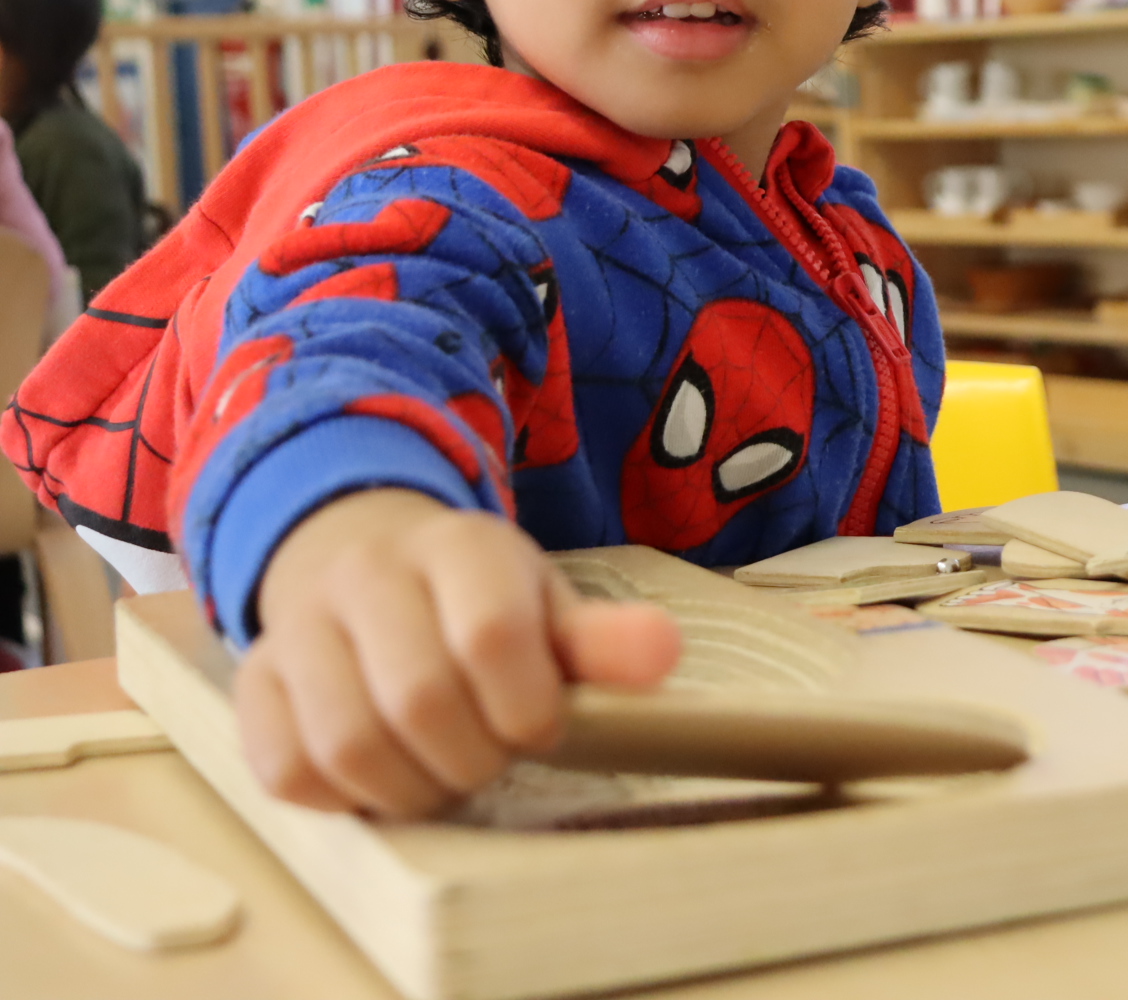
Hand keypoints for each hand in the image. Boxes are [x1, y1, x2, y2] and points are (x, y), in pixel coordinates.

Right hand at [235, 490, 680, 817]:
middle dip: (472, 757)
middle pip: (418, 700)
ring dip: (410, 787)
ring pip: (347, 745)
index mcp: (457, 546)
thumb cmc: (475, 601)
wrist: (366, 563)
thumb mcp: (547, 605)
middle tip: (490, 756)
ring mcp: (297, 628)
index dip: (526, 708)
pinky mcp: (251, 685)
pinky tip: (383, 774)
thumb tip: (661, 653)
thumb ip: (602, 639)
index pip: (490, 636)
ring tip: (441, 772)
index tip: (540, 726)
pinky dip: (345, 797)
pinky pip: (287, 771)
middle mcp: (365, 575)